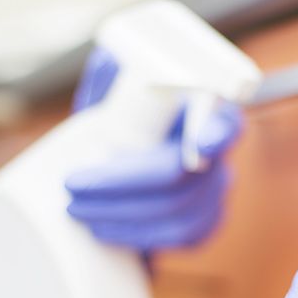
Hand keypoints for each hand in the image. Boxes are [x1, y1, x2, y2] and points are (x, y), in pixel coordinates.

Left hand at [65, 46, 243, 251]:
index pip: (226, 123)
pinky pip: (180, 237)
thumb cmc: (127, 115)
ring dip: (119, 213)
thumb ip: (118, 73)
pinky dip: (137, 234)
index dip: (217, 134)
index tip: (200, 145)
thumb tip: (108, 60)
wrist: (134, 155)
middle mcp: (220, 153)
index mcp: (207, 112)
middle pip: (181, 175)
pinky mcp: (207, 223)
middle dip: (121, 182)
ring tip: (74, 207)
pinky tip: (102, 228)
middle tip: (71, 183)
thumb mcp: (120, 87)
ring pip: (176, 211)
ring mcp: (216, 192)